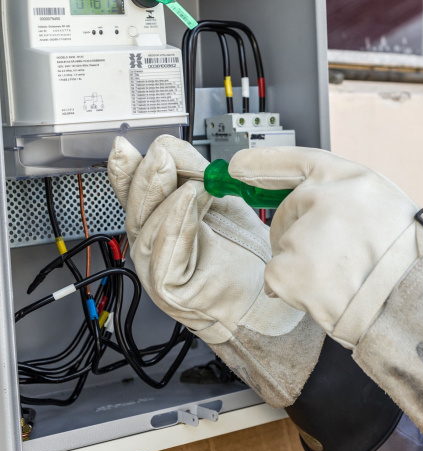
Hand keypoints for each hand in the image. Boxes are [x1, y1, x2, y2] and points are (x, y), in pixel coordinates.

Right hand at [107, 135, 323, 406]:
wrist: (268, 304)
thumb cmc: (247, 261)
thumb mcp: (223, 205)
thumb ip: (198, 178)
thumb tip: (173, 149)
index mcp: (163, 222)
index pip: (136, 192)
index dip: (126, 170)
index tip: (124, 147)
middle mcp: (155, 246)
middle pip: (136, 209)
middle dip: (147, 178)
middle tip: (161, 155)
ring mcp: (157, 270)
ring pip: (147, 230)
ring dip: (165, 199)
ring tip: (187, 179)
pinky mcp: (170, 291)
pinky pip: (165, 255)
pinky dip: (177, 224)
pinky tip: (191, 203)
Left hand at [226, 146, 422, 347]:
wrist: (415, 301)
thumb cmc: (406, 260)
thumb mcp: (383, 208)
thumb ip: (344, 199)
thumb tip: (305, 204)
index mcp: (352, 179)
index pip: (296, 161)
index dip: (263, 164)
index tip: (239, 167)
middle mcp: (325, 199)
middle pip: (286, 210)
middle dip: (296, 232)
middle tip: (332, 256)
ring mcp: (304, 234)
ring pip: (283, 247)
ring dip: (302, 265)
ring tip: (343, 277)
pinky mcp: (288, 270)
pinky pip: (276, 278)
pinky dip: (295, 290)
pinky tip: (327, 293)